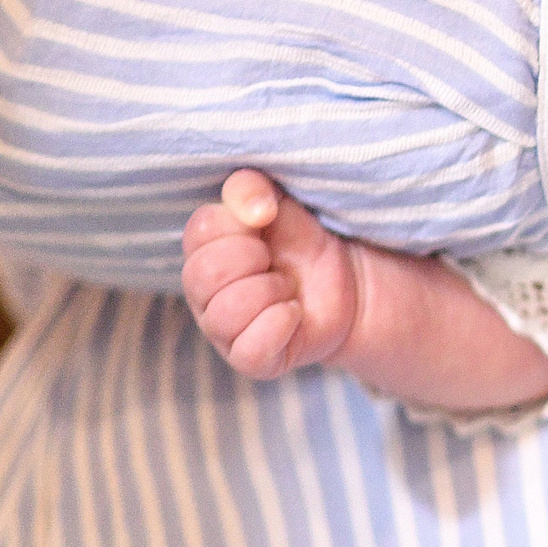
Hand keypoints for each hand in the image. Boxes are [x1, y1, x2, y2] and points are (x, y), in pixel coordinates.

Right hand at [180, 168, 363, 378]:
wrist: (347, 281)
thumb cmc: (300, 241)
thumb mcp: (278, 200)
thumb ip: (250, 187)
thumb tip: (254, 211)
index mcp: (202, 251)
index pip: (200, 231)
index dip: (240, 222)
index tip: (267, 219)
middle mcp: (203, 294)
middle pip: (203, 274)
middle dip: (251, 258)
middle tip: (274, 259)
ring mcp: (223, 331)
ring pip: (225, 313)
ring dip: (270, 291)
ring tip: (287, 287)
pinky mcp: (250, 359)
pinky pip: (250, 349)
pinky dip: (279, 324)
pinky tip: (294, 312)